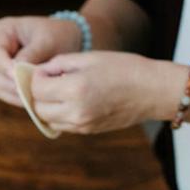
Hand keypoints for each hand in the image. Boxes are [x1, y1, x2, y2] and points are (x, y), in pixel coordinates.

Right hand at [0, 16, 83, 105]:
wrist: (67, 44)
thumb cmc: (58, 36)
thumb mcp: (47, 41)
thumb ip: (32, 54)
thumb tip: (16, 72)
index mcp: (3, 31)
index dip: (3, 66)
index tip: (16, 76)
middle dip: (6, 82)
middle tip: (24, 90)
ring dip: (10, 93)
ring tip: (28, 96)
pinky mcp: (4, 80)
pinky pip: (3, 93)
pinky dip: (14, 98)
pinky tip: (29, 100)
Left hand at [30, 51, 182, 134]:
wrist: (153, 91)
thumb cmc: (124, 68)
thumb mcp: (89, 58)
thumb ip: (59, 64)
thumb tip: (39, 72)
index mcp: (75, 89)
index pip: (36, 89)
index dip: (37, 77)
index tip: (47, 70)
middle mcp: (75, 111)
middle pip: (38, 107)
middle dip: (39, 94)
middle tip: (50, 81)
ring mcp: (81, 125)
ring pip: (47, 120)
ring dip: (47, 106)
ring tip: (60, 91)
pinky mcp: (87, 131)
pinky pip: (61, 126)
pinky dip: (59, 115)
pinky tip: (71, 101)